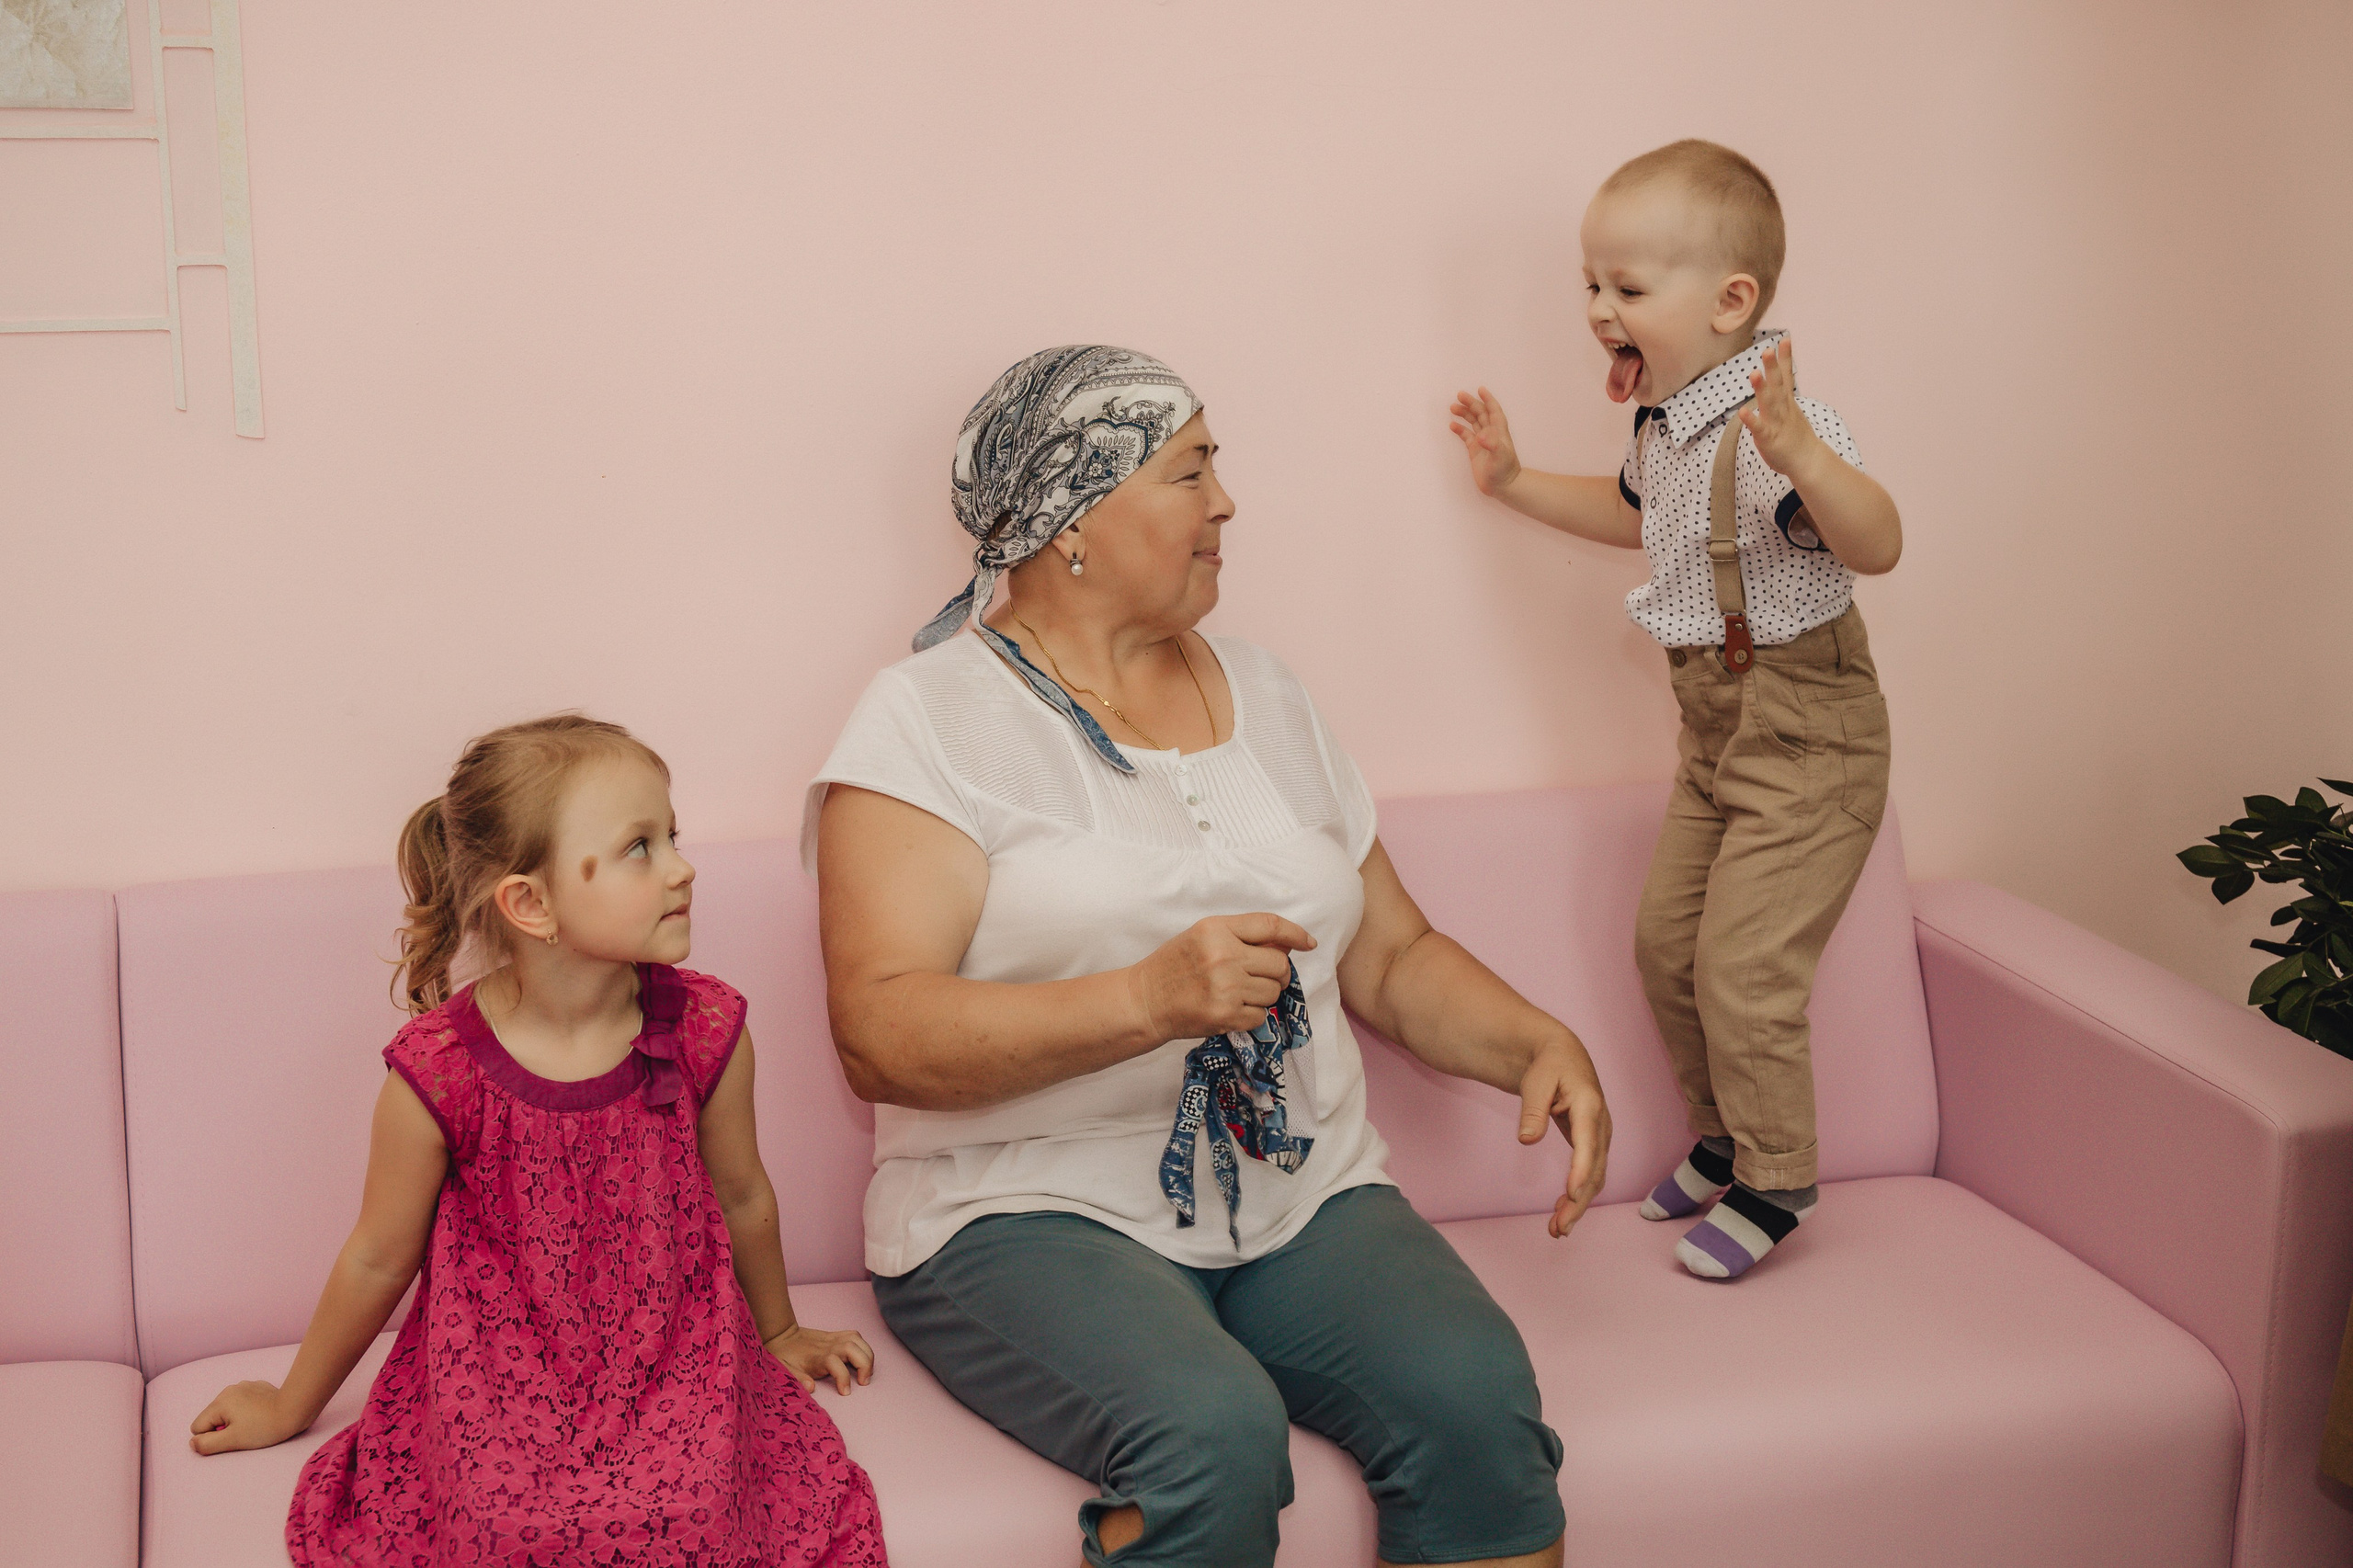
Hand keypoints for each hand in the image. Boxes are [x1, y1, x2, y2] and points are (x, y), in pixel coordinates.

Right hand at [190, 1379, 307, 1454]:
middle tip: (244, 1432)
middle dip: (224, 1428)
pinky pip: (243, 1403)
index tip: (232, 1437)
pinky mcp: (258, 1387)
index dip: (212, 1438)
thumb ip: (207, 1444)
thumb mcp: (232, 1441)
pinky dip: (248, 1411)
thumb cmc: (264, 1427)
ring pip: (228, 1410)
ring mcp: (245, 1386)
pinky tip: (262, 1414)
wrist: (295, 1409)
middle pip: (212, 1417)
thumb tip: (193, 1443)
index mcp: (220, 1402)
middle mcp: (229, 1390)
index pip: (198, 1427)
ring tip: (254, 1424)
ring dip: (235, 1420)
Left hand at [765, 1325, 875, 1395]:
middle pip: (853, 1348)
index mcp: (816, 1356)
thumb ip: (797, 1378)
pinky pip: (855, 1335)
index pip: (835, 1363)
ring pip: (857, 1340)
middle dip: (865, 1364)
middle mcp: (828, 1345)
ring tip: (867, 1371)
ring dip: (867, 1355)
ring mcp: (833, 1338)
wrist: (781, 1335)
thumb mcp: (784, 1370)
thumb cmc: (783, 1355)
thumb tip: (811, 1387)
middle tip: (864, 1382)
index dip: (843, 1378)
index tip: (845, 1392)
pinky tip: (861, 1357)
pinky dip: (862, 1345)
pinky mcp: (835, 1335)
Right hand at [1130, 914, 1317, 1041]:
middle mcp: (1223, 955)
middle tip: (1261, 977)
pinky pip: (1260, 1015)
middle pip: (1279, 963)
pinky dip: (1252, 1015)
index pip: (1270, 926)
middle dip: (1278, 972)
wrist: (1145, 1001)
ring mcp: (1225, 987)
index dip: (1296, 934)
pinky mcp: (1225, 1015)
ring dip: (1264, 995)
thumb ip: (1242, 936)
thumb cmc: (1174, 966)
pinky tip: (1231, 1009)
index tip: (1308, 943)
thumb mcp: (1203, 937)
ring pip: (1273, 991)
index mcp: (1216, 929)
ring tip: (1239, 993)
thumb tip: (1287, 943)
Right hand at [1448, 387, 1523, 499]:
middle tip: (1459, 395)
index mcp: (1498, 431)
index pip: (1494, 410)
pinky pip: (1466, 435)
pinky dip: (1460, 429)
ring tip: (1452, 407)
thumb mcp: (1500, 457)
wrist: (1503, 486)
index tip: (1480, 389)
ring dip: (1464, 413)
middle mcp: (1491, 433)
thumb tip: (1481, 436)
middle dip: (1471, 403)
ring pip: (1473, 422)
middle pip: (1481, 413)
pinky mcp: (1475, 450)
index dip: (1488, 399)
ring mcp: (1483, 441)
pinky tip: (1452, 425)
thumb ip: (1492, 445)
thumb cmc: (1504, 471)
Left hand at [1516, 1036, 1611, 1237]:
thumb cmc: (1548, 1064)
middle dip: (1579, 1201)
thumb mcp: (1536, 1080)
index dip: (1581, 1170)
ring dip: (1578, 1205)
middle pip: (1595, 1169)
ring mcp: (1599, 1136)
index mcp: (1589, 1105)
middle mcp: (1601, 1124)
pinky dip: (1577, 1195)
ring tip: (1557, 1229)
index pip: (1588, 1143)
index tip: (1571, 1195)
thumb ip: (1532, 1109)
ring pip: (1595, 1177)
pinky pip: (1589, 1174)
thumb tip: (1527, 1139)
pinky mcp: (1592, 1145)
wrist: (1562, 1055)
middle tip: (1559, 1227)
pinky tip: (1561, 1211)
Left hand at [1739, 336, 1826, 480]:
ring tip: (1754, 373)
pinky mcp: (1768, 438)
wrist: (1808, 462)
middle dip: (1773, 367)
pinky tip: (1743, 411)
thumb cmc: (1796, 437)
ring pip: (1769, 402)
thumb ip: (1783, 396)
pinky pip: (1758, 428)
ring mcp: (1776, 423)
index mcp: (1787, 402)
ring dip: (1762, 388)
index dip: (1785, 358)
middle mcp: (1783, 409)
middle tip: (1768, 349)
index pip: (1787, 376)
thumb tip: (1778, 382)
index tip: (1785, 339)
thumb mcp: (1790, 411)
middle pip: (1778, 385)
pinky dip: (1751, 419)